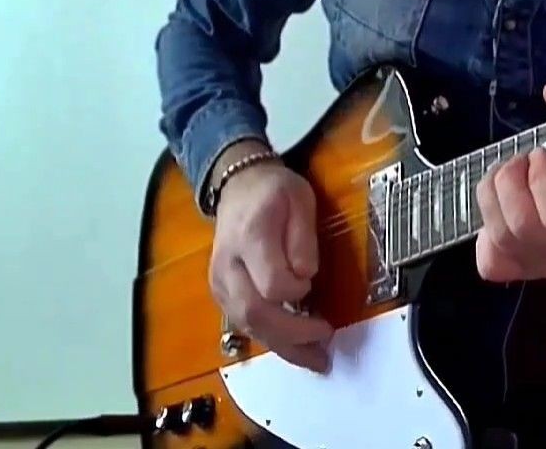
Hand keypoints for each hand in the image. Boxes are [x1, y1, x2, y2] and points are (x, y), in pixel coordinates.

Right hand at [207, 144, 333, 372]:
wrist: (238, 186)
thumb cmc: (274, 192)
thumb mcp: (300, 200)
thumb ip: (304, 238)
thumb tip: (306, 275)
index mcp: (250, 238)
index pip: (271, 284)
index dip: (296, 291)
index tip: (312, 283)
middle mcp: (228, 266)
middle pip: (255, 314)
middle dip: (293, 336)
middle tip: (325, 343)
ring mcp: (220, 283)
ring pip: (247, 326)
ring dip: (283, 347)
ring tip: (315, 358)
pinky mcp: (221, 294)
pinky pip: (244, 325)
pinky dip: (271, 339)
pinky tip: (294, 346)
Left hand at [474, 80, 545, 282]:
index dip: (540, 179)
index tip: (542, 155)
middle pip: (523, 225)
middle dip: (509, 182)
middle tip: (517, 161)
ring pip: (502, 239)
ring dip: (492, 197)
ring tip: (504, 175)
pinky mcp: (522, 273)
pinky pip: (489, 262)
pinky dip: (485, 230)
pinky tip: (499, 209)